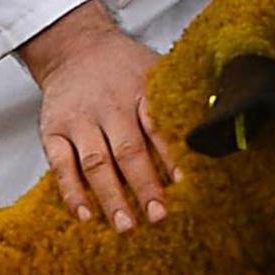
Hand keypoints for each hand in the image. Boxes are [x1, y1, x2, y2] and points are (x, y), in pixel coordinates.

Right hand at [19, 1, 171, 229]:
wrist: (74, 48)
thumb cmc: (124, 68)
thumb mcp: (157, 70)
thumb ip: (182, 98)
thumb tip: (220, 123)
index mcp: (140, 90)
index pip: (158, 128)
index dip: (172, 158)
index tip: (185, 185)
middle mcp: (109, 106)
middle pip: (128, 150)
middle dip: (144, 186)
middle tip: (158, 216)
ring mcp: (79, 121)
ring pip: (96, 163)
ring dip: (111, 197)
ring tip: (126, 225)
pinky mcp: (53, 133)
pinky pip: (61, 166)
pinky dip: (72, 192)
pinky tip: (85, 214)